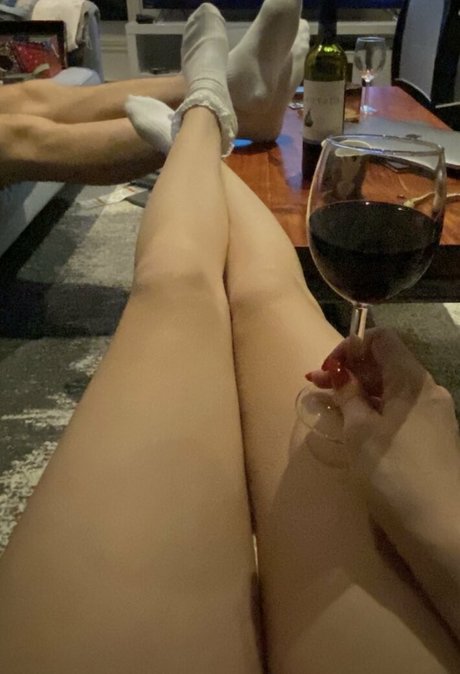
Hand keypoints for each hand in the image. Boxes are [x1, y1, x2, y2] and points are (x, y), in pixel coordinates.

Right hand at [307, 328, 459, 528]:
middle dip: (349, 369)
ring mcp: (431, 416)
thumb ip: (348, 397)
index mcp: (413, 381)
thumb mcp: (359, 432)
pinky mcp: (430, 439)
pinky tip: (351, 423)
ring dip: (358, 391)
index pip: (382, 340)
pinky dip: (372, 410)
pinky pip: (397, 412)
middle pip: (385, 364)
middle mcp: (427, 392)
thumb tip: (341, 376)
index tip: (327, 369)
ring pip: (389, 390)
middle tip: (314, 384)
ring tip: (326, 402)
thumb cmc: (393, 474)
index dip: (351, 346)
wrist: (440, 530)